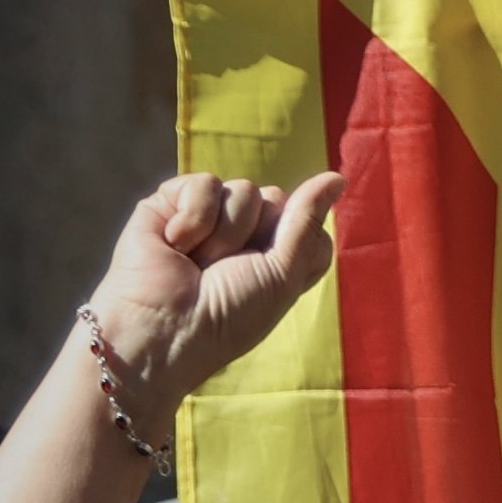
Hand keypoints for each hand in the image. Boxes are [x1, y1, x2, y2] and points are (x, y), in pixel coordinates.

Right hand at [85, 172, 341, 399]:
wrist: (166, 326)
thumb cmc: (230, 314)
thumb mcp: (284, 272)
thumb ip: (307, 219)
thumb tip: (335, 176)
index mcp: (276, 253)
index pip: (309, 219)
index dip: (296, 243)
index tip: (271, 275)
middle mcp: (243, 233)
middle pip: (277, 199)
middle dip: (258, 235)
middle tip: (227, 270)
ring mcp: (206, 215)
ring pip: (244, 190)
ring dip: (225, 235)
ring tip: (198, 263)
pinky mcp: (168, 202)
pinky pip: (204, 184)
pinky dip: (193, 218)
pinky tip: (175, 245)